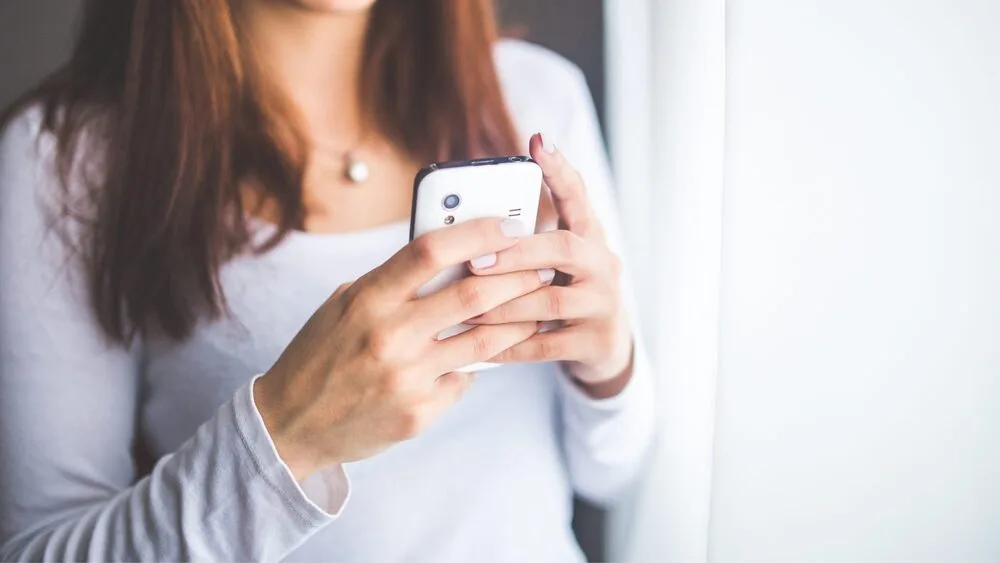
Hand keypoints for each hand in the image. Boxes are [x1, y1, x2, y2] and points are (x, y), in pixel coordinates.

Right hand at [254, 218, 549, 479]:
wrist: (290, 425)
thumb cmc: (321, 354)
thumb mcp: (344, 305)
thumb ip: (393, 282)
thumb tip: (452, 254)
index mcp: (367, 298)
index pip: (432, 250)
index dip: (479, 232)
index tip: (510, 224)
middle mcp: (389, 335)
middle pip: (474, 293)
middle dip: (519, 275)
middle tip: (542, 265)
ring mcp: (407, 377)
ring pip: (485, 341)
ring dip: (518, 320)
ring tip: (536, 306)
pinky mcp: (419, 413)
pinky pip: (465, 380)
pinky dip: (475, 365)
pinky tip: (482, 357)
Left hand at [467, 133, 634, 398]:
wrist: (604, 347)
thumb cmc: (562, 294)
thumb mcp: (552, 264)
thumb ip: (523, 244)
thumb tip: (464, 224)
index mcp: (589, 237)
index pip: (578, 197)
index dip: (560, 170)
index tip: (538, 142)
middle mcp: (604, 264)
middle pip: (565, 247)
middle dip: (518, 253)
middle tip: (475, 260)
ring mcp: (604, 304)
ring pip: (552, 300)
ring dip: (505, 304)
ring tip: (467, 308)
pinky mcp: (597, 341)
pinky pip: (547, 344)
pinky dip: (511, 345)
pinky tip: (482, 347)